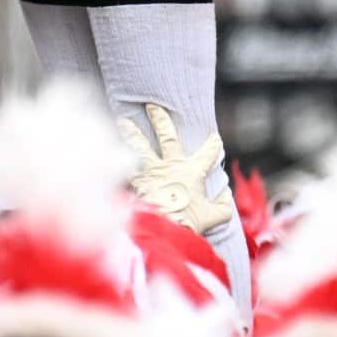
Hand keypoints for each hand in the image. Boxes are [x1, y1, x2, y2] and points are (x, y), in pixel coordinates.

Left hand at [117, 104, 230, 233]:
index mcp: (193, 172)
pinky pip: (128, 168)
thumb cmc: (189, 223)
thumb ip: (223, 205)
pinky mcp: (137, 183)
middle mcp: (171, 166)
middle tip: (153, 106)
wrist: (164, 230)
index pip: (208, 152)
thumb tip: (225, 195)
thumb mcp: (214, 216)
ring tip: (123, 121)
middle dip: (161, 119)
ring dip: (132, 133)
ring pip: (140, 146)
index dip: (213, 144)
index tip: (213, 137)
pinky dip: (119, 159)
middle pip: (168, 137)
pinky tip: (111, 152)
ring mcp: (152, 173)